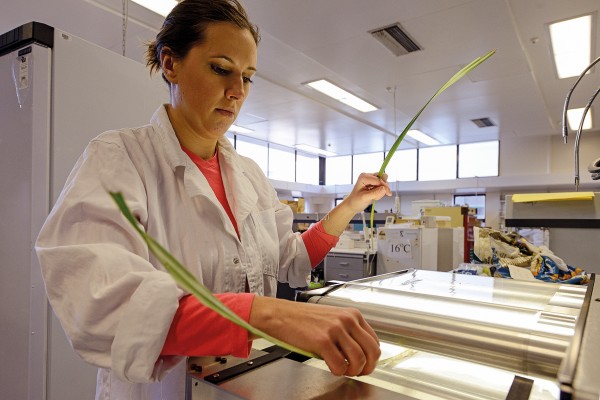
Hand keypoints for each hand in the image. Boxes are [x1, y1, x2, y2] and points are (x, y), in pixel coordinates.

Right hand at [248, 296, 380, 375]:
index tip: (365, 364)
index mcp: (352, 314)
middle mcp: (346, 320)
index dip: (372, 358)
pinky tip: (332, 368)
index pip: (374, 341)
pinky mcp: (322, 341)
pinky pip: (340, 365)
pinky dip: (339, 372)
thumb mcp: (333, 318)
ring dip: (353, 371)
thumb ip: (348, 331)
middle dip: (368, 367)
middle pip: (372, 351)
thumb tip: (360, 352)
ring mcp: (335, 330)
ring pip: (359, 360)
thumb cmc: (303, 318)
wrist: (280, 315)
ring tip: (344, 371)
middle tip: (358, 372)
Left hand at [345, 172, 391, 213]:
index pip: (379, 180)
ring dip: (381, 191)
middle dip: (382, 189)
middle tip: (376, 197)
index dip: (384, 187)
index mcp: (364, 177)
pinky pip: (382, 186)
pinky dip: (380, 192)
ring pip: (383, 182)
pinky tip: (374, 196)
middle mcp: (367, 176)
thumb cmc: (356, 201)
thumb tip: (384, 189)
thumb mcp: (365, 198)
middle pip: (382, 179)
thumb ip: (375, 193)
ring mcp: (370, 179)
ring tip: (373, 197)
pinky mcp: (373, 183)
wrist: (353, 205)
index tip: (388, 194)